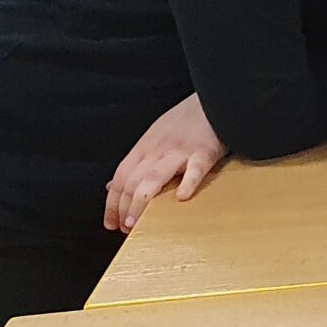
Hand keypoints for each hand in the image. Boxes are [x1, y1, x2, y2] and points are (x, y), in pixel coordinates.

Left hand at [103, 93, 229, 233]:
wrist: (215, 99)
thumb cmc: (187, 119)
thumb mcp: (154, 136)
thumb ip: (135, 162)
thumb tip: (112, 184)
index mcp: (145, 146)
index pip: (120, 177)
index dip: (112, 202)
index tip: (111, 221)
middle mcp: (158, 150)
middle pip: (132, 181)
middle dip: (123, 207)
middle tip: (124, 227)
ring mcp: (180, 151)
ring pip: (153, 179)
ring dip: (141, 203)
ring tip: (136, 222)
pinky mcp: (204, 152)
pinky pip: (194, 169)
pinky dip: (188, 183)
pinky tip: (183, 197)